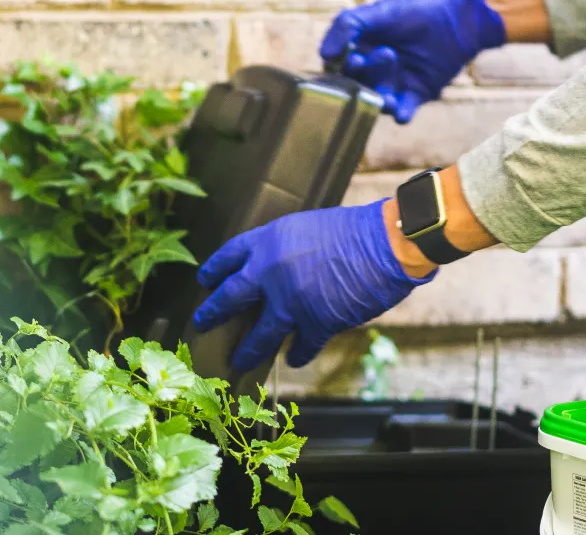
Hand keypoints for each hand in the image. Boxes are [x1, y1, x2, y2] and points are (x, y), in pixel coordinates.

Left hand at [190, 200, 435, 371]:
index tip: (205, 280)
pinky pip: (301, 345)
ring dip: (248, 350)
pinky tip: (294, 359)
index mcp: (267, 240)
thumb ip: (285, 247)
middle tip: (201, 322)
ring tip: (239, 360)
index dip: (215, 268)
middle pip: (230, 296)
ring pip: (260, 334)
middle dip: (213, 312)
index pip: (230, 255)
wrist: (383, 244)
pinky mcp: (314, 323)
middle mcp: (270, 272)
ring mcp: (290, 301)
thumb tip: (277, 268)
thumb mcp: (306, 226)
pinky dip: (298, 354)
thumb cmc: (353, 228)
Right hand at [320, 0, 507, 123]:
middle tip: (387, 55)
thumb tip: (323, 54)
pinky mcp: (417, 93)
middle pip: (357, 84)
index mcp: (361, 45)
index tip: (355, 57)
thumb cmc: (421, 8)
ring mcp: (395, 82)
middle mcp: (374, 67)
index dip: (342, 66)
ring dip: (380, 100)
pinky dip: (400, 113)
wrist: (464, 15)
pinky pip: (403, 109)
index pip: (339, 64)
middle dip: (367, 76)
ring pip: (377, 100)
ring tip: (388, 95)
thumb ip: (348, 27)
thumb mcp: (380, 12)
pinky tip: (401, 112)